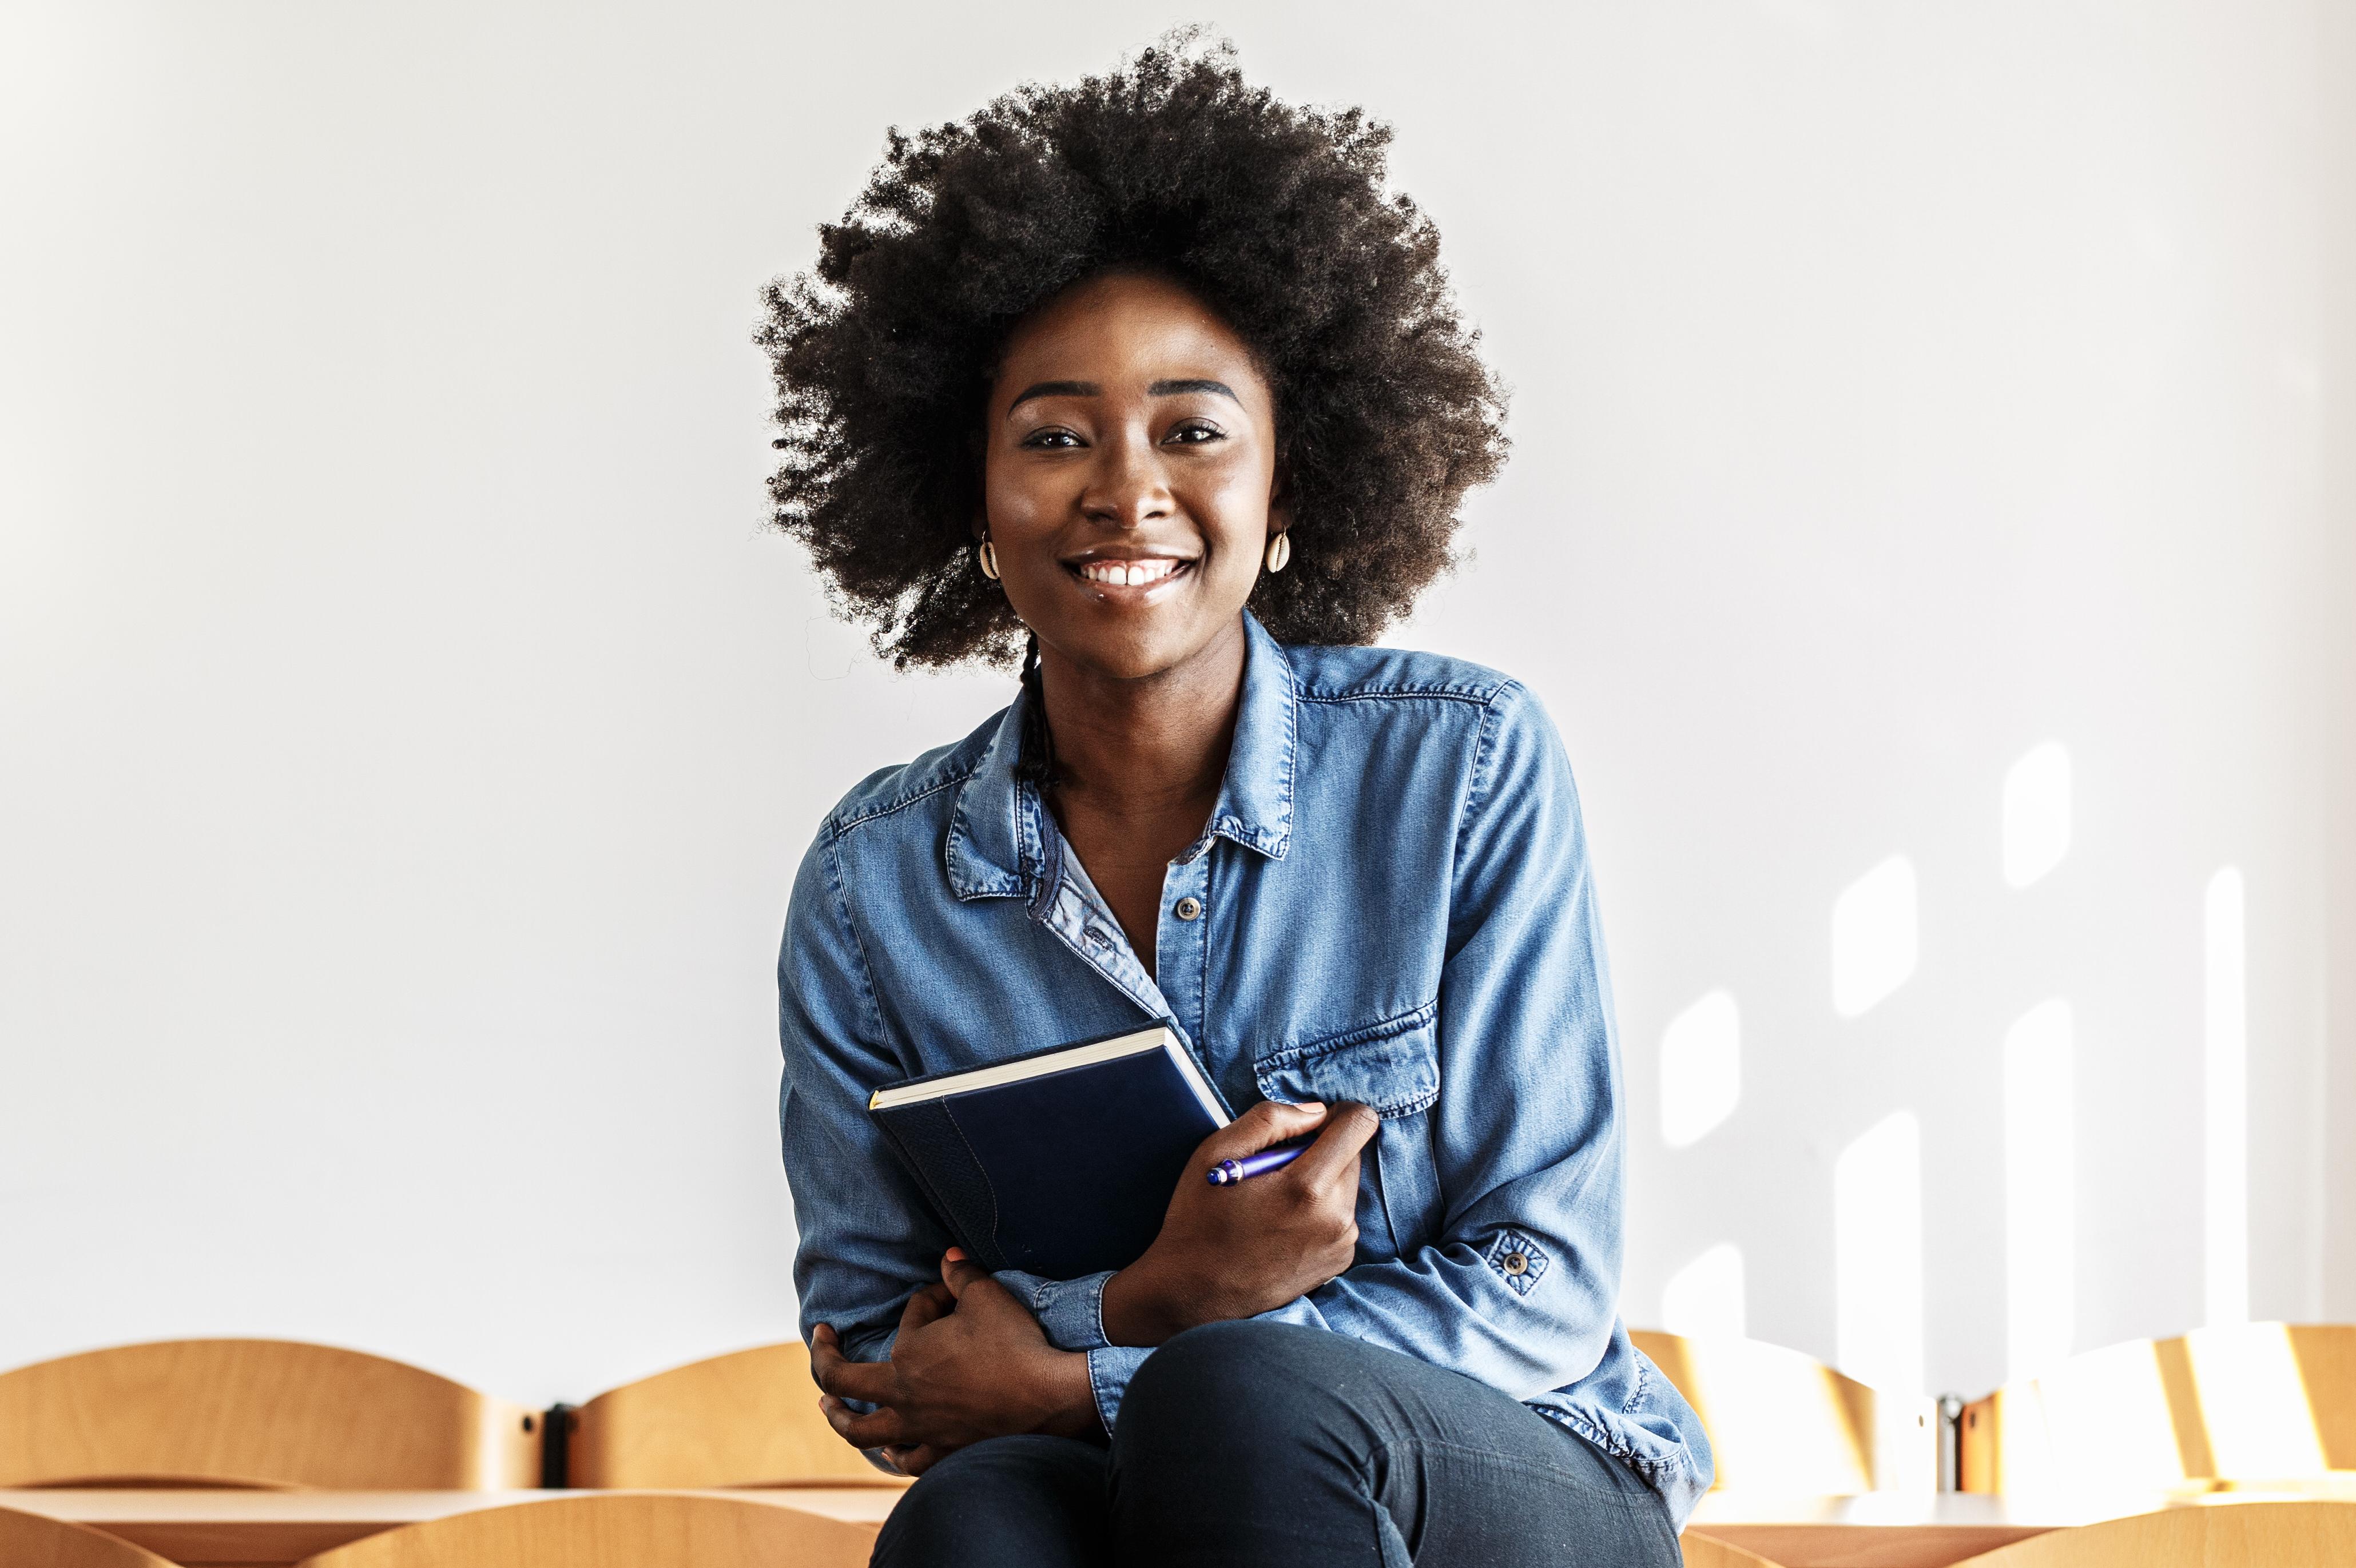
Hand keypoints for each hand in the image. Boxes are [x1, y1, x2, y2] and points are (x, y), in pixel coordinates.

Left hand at [809, 1251, 1098, 1474]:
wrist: (1047, 1399)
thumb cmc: (1014, 1345)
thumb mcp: (988, 1297)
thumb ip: (961, 1275)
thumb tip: (947, 1258)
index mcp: (909, 1352)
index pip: (912, 1315)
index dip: (934, 1297)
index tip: (955, 1292)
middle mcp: (904, 1394)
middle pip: (843, 1382)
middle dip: (825, 1359)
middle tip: (820, 1342)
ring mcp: (920, 1428)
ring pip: (862, 1432)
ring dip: (841, 1418)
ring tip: (830, 1408)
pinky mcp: (943, 1452)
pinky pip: (908, 1459)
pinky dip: (893, 1454)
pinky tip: (889, 1451)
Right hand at [1100, 1099, 1377, 1345]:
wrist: (1193, 1293)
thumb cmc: (1198, 1221)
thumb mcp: (1216, 1153)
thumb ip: (1270, 1119)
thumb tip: (1317, 1112)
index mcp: (1308, 1187)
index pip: (1360, 1125)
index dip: (1337, 1113)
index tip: (1310, 1124)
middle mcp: (1336, 1217)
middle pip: (1352, 1154)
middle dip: (1320, 1150)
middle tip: (1274, 1169)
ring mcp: (1342, 1243)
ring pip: (1346, 1185)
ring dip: (1320, 1180)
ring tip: (1273, 1201)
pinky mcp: (1340, 1261)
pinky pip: (1342, 1215)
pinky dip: (1320, 1209)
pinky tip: (1282, 1224)